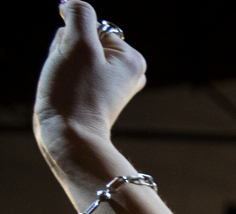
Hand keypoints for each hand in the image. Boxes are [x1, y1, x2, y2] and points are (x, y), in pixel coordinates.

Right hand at [33, 1, 146, 168]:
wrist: (69, 135)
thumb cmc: (74, 92)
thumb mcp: (77, 43)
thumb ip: (79, 14)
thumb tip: (72, 5)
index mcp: (132, 58)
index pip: (90, 26)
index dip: (73, 38)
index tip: (74, 63)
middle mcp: (127, 71)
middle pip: (82, 39)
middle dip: (67, 50)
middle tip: (68, 74)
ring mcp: (111, 84)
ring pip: (72, 54)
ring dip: (60, 62)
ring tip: (65, 83)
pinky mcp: (94, 95)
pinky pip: (69, 71)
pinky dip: (60, 76)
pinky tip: (63, 91)